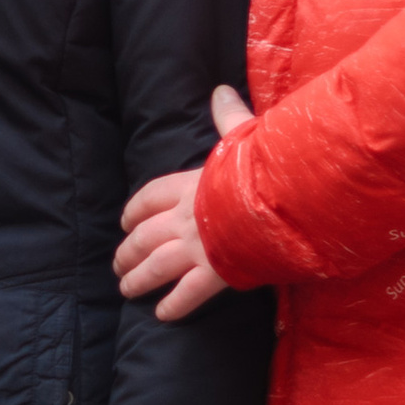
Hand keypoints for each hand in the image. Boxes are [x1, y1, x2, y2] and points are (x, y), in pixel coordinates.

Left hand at [115, 85, 251, 322]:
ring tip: (126, 289)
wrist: (286, 200)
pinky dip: (173, 306)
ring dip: (138, 279)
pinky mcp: (217, 273)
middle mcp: (186, 217)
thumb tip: (220, 90)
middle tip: (118, 264)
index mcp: (191, 185)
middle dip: (128, 251)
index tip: (125, 221)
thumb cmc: (267, 168)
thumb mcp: (245, 135)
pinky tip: (161, 315)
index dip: (135, 210)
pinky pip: (188, 294)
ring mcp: (198, 246)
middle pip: (145, 236)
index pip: (150, 196)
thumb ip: (229, 116)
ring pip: (156, 266)